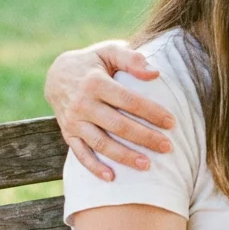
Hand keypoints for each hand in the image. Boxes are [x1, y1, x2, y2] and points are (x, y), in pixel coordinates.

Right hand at [44, 40, 175, 179]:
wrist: (56, 74)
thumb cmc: (92, 62)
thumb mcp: (109, 51)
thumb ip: (131, 58)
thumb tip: (155, 73)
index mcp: (95, 82)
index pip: (129, 100)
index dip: (151, 112)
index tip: (171, 122)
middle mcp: (83, 104)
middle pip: (118, 125)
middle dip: (144, 137)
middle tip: (167, 147)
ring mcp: (74, 121)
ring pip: (101, 143)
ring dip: (124, 156)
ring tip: (147, 165)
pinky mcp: (68, 134)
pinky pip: (80, 154)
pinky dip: (94, 167)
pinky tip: (112, 177)